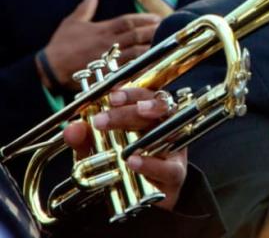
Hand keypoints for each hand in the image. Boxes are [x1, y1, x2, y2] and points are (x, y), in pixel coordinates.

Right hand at [43, 0, 160, 89]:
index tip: (158, 17)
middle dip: (153, 31)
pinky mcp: (106, 74)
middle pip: (135, 35)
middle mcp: (107, 43)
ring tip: (166, 44)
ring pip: (135, 52)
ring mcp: (107, 59)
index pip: (127, 21)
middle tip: (168, 29)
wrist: (48, 69)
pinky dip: (140, 67)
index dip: (144, 19)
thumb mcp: (72, 22)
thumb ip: (86, 7)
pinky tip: (153, 64)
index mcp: (101, 30)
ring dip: (151, 48)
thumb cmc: (60, 45)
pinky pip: (127, 70)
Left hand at [64, 87, 186, 211]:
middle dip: (128, 112)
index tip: (109, 96)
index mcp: (147, 114)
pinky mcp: (175, 172)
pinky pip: (168, 166)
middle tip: (100, 121)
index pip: (143, 94)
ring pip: (168, 128)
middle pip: (156, 107)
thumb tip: (72, 129)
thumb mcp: (98, 151)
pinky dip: (150, 164)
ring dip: (146, 135)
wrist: (140, 198)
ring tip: (123, 132)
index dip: (129, 92)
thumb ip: (85, 140)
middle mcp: (165, 124)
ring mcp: (173, 147)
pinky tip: (132, 161)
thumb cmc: (122, 166)